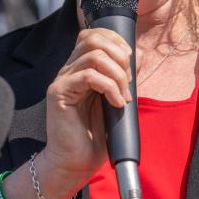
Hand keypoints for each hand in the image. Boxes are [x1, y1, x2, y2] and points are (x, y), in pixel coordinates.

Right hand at [42, 27, 131, 186]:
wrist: (76, 163)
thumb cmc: (96, 135)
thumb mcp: (116, 100)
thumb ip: (124, 78)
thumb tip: (140, 55)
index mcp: (80, 68)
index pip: (93, 35)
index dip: (116, 40)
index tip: (131, 61)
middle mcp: (69, 70)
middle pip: (92, 38)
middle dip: (119, 55)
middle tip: (128, 80)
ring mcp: (62, 80)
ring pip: (94, 56)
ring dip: (118, 75)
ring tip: (124, 96)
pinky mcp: (59, 93)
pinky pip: (89, 76)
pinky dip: (110, 87)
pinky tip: (117, 103)